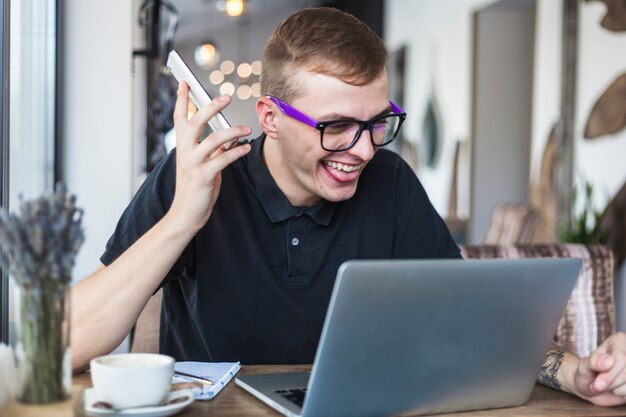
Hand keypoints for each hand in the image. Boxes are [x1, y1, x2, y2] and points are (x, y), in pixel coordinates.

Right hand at [168, 81, 250, 232]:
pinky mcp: (203, 177)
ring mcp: (193, 164)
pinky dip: (236, 152)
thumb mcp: (201, 164)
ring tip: (246, 129)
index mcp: (182, 147)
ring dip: (232, 132)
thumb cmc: (195, 188)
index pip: (180, 118)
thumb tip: (230, 137)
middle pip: (195, 122)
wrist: (186, 214)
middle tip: (226, 97)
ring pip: (212, 139)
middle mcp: (184, 152)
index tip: (185, 82)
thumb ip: (212, 150)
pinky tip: (245, 148)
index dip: (182, 99)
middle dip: (210, 107)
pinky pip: (222, 159)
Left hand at [572, 332, 625, 405]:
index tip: (596, 385)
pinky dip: (623, 394)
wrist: (590, 387)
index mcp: (619, 340)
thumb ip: (593, 362)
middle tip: (597, 385)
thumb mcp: (584, 367)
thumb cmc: (586, 373)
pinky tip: (616, 388)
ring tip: (607, 383)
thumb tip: (609, 361)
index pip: (621, 358)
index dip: (610, 374)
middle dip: (611, 382)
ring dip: (617, 389)